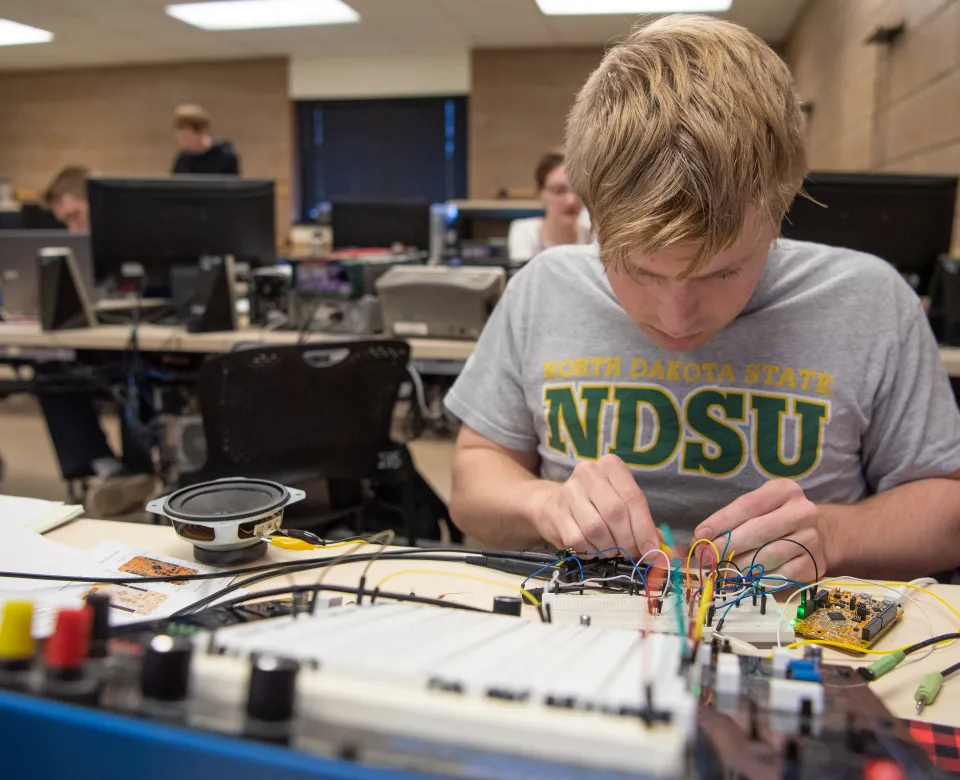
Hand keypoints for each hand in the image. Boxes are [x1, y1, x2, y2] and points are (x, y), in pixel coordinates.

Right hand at [530, 454, 656, 558]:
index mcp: (611, 466)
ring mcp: (569, 492)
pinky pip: (579, 539)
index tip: (652, 551)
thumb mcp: (622, 503)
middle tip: (631, 554)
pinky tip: (594, 548)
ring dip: (609, 547)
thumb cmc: (596, 503)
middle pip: (615, 513)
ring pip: (596, 528)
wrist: (554, 505)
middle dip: (628, 540)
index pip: (633, 498)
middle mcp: (589, 473)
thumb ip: (642, 522)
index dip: (644, 529)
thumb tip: (659, 549)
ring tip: (612, 550)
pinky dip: (591, 551)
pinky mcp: (556, 512)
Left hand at [692, 479, 824, 582]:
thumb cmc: (774, 519)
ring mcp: (811, 539)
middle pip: (757, 531)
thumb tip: (700, 540)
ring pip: (767, 556)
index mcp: (784, 490)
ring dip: (739, 566)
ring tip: (722, 570)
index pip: (747, 506)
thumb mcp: (756, 509)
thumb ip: (730, 520)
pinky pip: (779, 575)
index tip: (700, 535)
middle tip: (706, 557)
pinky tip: (746, 579)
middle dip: (727, 546)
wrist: (818, 535)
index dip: (721, 522)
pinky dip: (758, 579)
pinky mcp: (813, 564)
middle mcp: (802, 512)